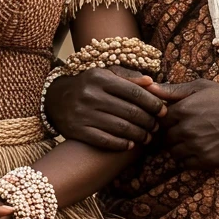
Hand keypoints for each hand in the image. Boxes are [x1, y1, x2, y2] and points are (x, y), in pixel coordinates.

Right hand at [44, 66, 165, 150]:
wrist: (55, 99)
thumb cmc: (88, 85)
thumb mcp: (105, 74)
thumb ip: (128, 77)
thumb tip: (152, 82)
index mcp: (100, 77)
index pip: (134, 92)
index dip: (153, 103)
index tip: (163, 111)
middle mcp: (90, 94)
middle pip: (130, 111)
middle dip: (148, 121)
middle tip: (157, 127)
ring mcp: (82, 113)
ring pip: (120, 128)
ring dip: (139, 135)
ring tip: (147, 137)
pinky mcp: (77, 130)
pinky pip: (105, 140)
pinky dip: (121, 144)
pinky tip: (130, 145)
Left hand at [146, 79, 218, 169]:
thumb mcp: (201, 87)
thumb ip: (173, 90)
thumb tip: (148, 87)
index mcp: (184, 109)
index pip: (159, 119)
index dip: (164, 119)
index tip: (172, 118)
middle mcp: (188, 130)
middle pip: (164, 137)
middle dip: (170, 133)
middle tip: (183, 128)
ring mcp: (197, 147)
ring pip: (173, 152)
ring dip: (178, 147)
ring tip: (192, 138)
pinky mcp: (207, 161)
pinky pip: (185, 164)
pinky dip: (188, 158)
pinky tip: (199, 147)